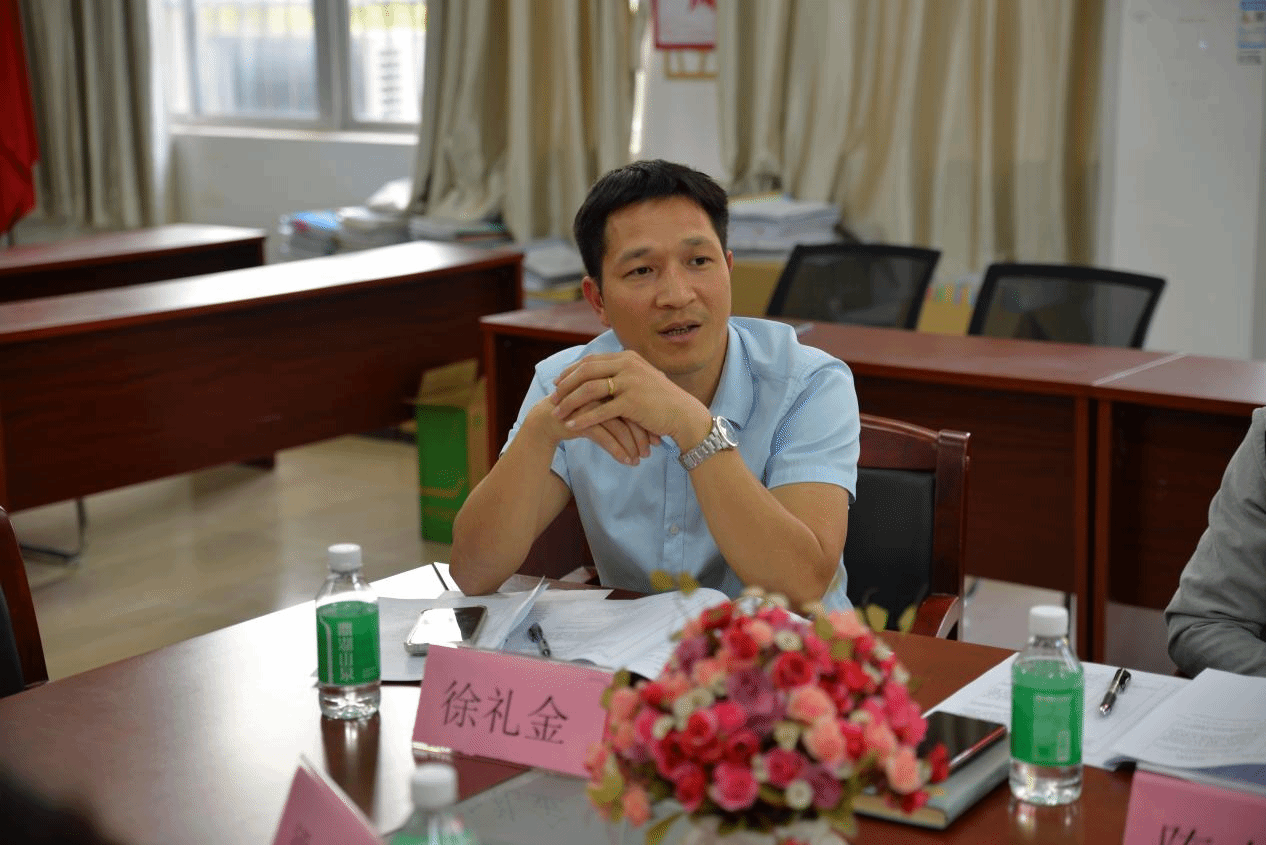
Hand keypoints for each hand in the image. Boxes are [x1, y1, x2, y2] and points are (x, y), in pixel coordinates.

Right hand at [524, 394, 658, 466]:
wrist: (549, 418)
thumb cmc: (580, 412)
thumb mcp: (603, 407)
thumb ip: (621, 408)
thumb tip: (648, 422)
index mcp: (610, 383)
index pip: (637, 402)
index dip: (648, 420)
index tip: (658, 437)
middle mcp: (603, 391)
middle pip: (631, 413)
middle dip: (643, 434)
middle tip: (653, 449)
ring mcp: (592, 404)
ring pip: (620, 427)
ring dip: (632, 445)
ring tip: (640, 460)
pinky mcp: (581, 419)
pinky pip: (606, 437)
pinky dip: (619, 451)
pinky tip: (627, 462)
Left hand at [549, 351, 712, 449]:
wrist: (683, 414)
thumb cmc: (661, 400)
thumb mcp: (642, 379)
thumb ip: (623, 373)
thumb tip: (601, 375)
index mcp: (627, 357)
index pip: (591, 361)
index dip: (571, 371)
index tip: (557, 382)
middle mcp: (627, 365)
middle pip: (585, 372)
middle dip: (565, 386)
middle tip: (551, 398)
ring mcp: (630, 382)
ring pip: (589, 390)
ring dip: (569, 403)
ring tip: (557, 414)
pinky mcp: (632, 402)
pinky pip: (600, 411)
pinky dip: (583, 419)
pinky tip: (572, 427)